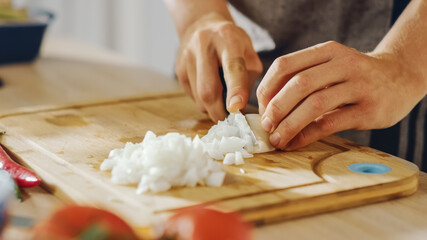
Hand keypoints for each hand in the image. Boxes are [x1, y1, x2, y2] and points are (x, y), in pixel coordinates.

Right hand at [175, 12, 261, 121]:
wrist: (202, 25)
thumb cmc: (232, 43)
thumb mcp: (248, 52)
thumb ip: (248, 78)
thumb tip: (240, 110)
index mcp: (228, 39)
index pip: (232, 67)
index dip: (235, 90)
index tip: (237, 108)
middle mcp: (204, 45)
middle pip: (209, 89)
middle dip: (220, 111)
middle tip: (230, 119)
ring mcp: (187, 57)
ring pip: (199, 97)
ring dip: (212, 107)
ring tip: (221, 99)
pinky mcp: (179, 69)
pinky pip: (192, 96)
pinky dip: (203, 101)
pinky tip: (210, 89)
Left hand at [257, 41, 424, 149]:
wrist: (400, 77)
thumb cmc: (355, 76)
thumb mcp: (331, 66)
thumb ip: (304, 79)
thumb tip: (268, 108)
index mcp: (327, 50)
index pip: (285, 65)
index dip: (267, 88)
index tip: (261, 107)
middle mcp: (343, 63)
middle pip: (298, 84)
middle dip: (276, 108)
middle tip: (265, 125)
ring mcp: (359, 85)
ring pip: (314, 104)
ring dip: (289, 124)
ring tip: (277, 139)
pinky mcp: (368, 109)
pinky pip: (330, 123)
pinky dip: (307, 135)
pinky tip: (295, 142)